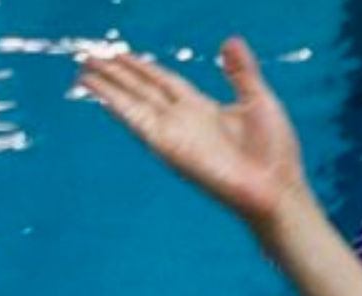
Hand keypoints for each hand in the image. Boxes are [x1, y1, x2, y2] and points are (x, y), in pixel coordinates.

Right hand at [78, 37, 309, 232]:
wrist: (277, 188)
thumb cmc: (274, 152)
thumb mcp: (258, 100)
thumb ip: (240, 71)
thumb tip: (230, 40)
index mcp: (202, 108)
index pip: (163, 81)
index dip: (141, 67)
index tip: (119, 54)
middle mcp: (182, 120)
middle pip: (141, 89)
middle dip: (116, 73)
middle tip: (89, 57)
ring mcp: (173, 133)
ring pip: (132, 102)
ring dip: (108, 86)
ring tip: (84, 70)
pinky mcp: (169, 147)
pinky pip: (136, 120)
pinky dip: (116, 104)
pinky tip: (97, 90)